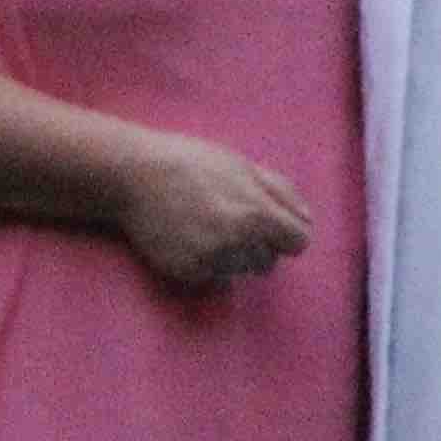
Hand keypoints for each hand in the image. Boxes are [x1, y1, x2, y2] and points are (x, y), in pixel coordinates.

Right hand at [111, 133, 316, 288]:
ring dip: (232, 255)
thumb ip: (282, 193)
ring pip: (241, 269)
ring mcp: (212, 261)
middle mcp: (239, 243)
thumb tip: (307, 219)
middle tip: (227, 217)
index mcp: (259, 215)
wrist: (134, 175)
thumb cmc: (192, 163)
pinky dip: (207, 263)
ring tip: (205, 225)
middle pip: (270, 260)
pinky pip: (213, 277)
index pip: (299, 242)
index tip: (270, 224)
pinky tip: (189, 238)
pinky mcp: (188, 273)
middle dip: (257, 244)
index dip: (286, 232)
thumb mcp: (244, 166)